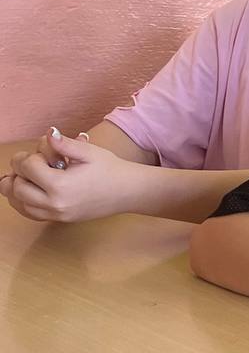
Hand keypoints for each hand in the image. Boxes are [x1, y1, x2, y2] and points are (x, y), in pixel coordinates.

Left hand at [0, 129, 135, 221]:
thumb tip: (49, 133)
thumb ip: (65, 144)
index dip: (29, 156)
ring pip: (19, 204)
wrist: (128, 191)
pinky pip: (30, 214)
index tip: (40, 153)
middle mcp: (55, 203)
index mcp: (61, 185)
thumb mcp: (89, 152)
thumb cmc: (111, 170)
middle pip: (17, 188)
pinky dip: (23, 202)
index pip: (27, 168)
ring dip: (16, 188)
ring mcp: (57, 214)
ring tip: (25, 176)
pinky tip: (29, 191)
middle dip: (19, 172)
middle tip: (30, 162)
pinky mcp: (60, 220)